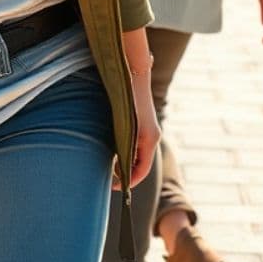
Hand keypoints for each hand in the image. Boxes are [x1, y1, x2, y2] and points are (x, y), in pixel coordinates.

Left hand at [112, 73, 160, 190]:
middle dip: (127, 175)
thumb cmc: (126, 96)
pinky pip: (138, 146)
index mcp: (149, 138)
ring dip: (127, 164)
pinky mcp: (144, 125)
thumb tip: (119, 167)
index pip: (142, 170)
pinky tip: (113, 152)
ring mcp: (149, 131)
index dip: (130, 182)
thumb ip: (122, 144)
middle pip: (141, 164)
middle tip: (110, 181)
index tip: (116, 188)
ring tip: (110, 169)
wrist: (133, 73)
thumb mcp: (123, 123)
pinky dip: (127, 153)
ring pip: (139, 155)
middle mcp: (152, 136)